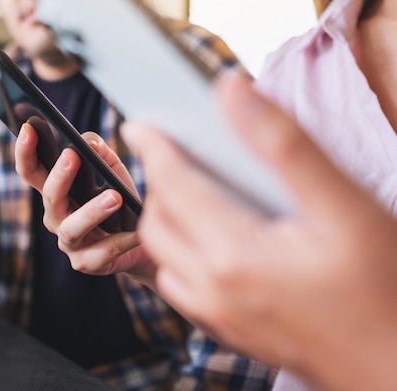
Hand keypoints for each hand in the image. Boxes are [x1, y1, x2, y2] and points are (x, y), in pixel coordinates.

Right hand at [14, 123, 155, 284]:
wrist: (142, 243)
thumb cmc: (121, 203)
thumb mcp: (114, 172)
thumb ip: (101, 154)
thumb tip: (89, 142)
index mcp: (56, 192)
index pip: (32, 170)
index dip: (25, 151)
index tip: (28, 128)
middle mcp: (56, 217)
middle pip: (49, 197)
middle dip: (59, 176)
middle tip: (72, 156)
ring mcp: (68, 243)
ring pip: (72, 228)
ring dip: (92, 211)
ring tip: (115, 197)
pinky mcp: (86, 263)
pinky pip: (102, 252)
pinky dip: (121, 240)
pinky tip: (137, 229)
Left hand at [121, 75, 396, 390]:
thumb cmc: (385, 291)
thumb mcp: (344, 207)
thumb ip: (284, 146)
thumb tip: (232, 94)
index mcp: (233, 257)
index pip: (173, 188)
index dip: (154, 150)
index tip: (139, 126)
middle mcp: (213, 292)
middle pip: (158, 225)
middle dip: (158, 185)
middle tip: (174, 156)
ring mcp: (218, 318)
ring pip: (163, 259)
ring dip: (165, 222)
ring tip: (190, 193)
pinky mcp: (229, 332)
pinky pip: (180, 287)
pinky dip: (179, 257)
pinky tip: (210, 241)